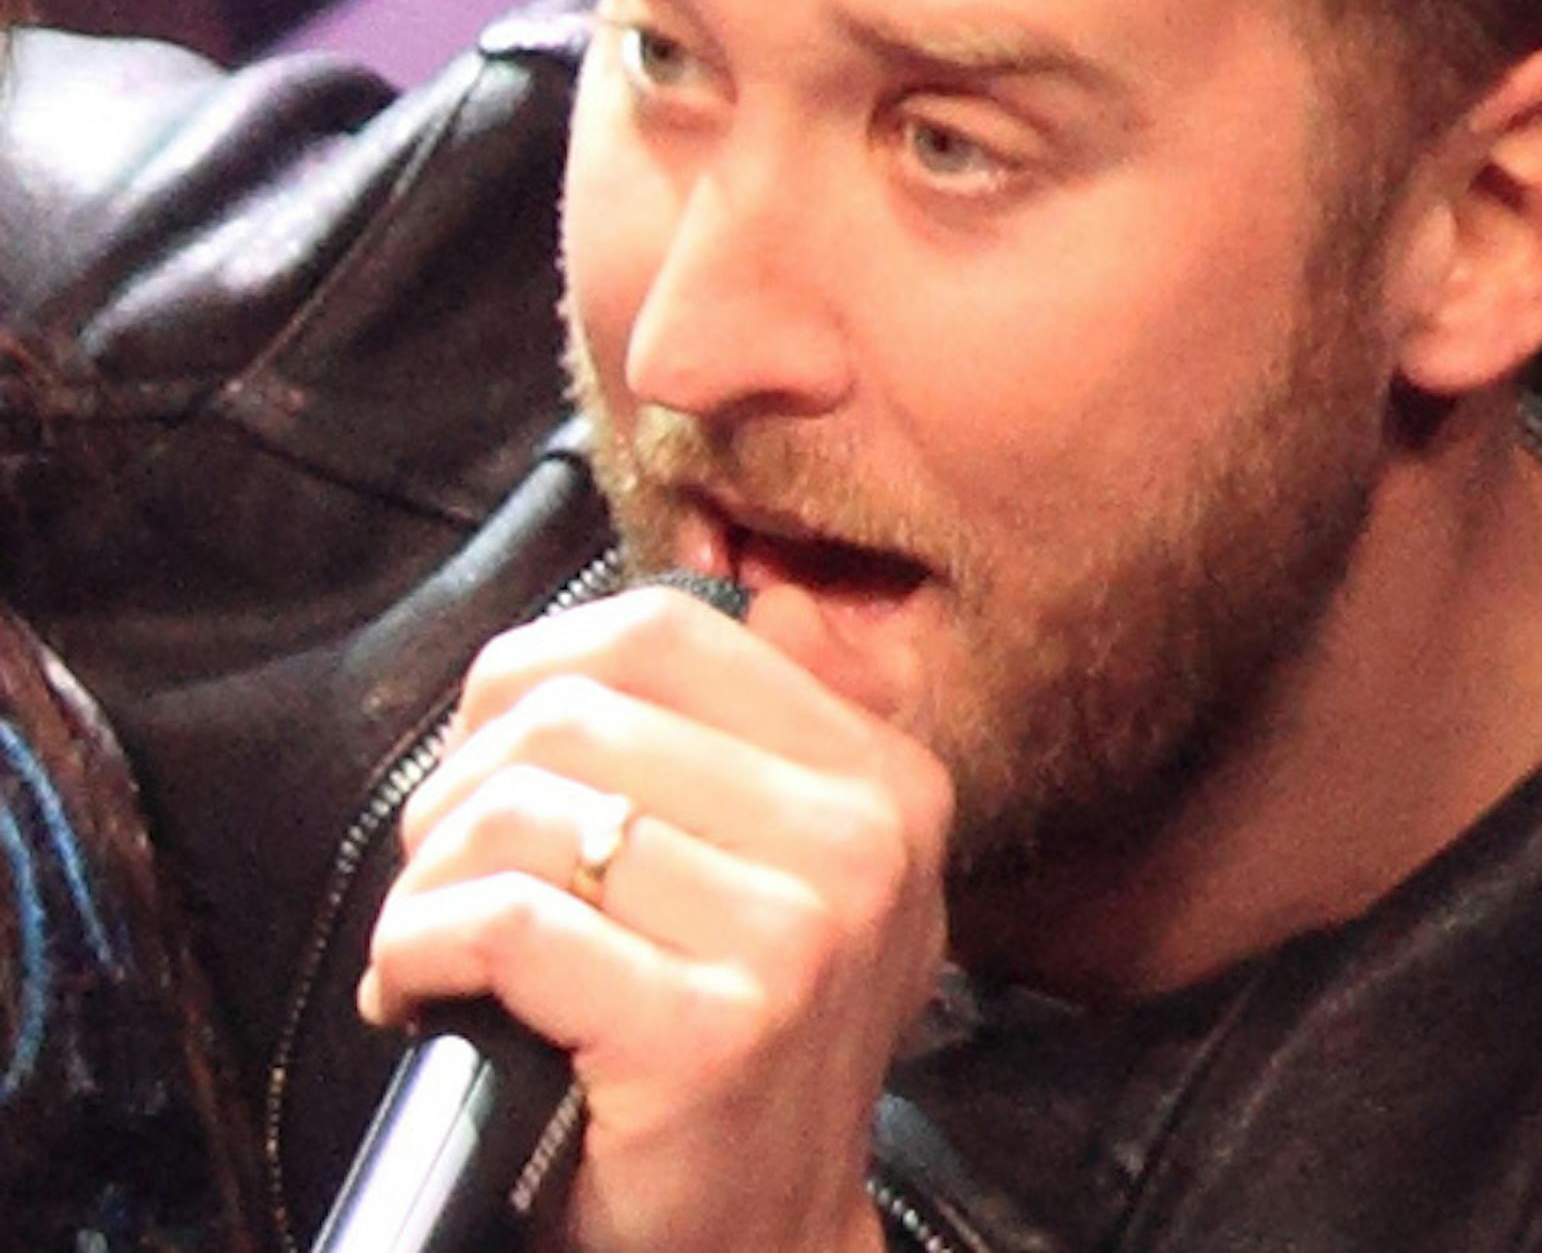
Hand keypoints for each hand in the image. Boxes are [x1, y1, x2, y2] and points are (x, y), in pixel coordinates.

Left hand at [358, 583, 952, 1252]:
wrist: (760, 1242)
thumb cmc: (747, 1048)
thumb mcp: (809, 870)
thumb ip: (776, 730)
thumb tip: (759, 591)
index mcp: (885, 776)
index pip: (670, 632)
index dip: (537, 667)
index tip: (489, 743)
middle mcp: (862, 841)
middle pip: (580, 709)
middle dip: (462, 779)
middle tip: (440, 859)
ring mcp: (797, 937)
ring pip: (530, 812)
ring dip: (428, 875)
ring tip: (427, 933)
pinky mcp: (708, 1034)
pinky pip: (508, 924)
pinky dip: (419, 946)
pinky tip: (417, 986)